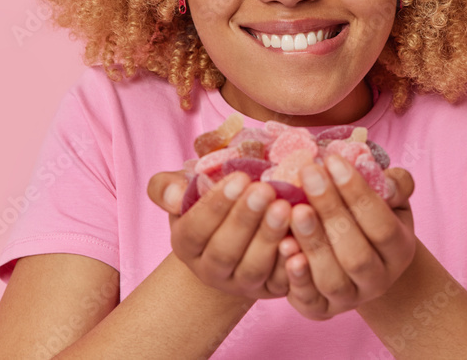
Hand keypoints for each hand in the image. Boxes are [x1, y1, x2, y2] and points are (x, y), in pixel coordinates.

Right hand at [147, 170, 296, 299]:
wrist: (236, 235)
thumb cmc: (212, 203)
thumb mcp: (184, 190)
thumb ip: (168, 188)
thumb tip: (175, 195)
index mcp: (185, 245)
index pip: (195, 230)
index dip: (216, 205)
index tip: (239, 177)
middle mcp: (210, 270)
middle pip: (224, 252)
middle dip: (245, 219)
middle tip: (265, 190)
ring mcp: (241, 283)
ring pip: (253, 268)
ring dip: (268, 238)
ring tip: (284, 207)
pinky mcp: (271, 289)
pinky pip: (281, 281)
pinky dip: (290, 263)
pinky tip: (299, 240)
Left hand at [280, 156, 415, 319]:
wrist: (357, 260)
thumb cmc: (368, 218)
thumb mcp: (389, 198)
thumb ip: (392, 182)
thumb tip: (375, 170)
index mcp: (399, 250)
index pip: (382, 224)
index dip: (357, 193)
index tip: (332, 160)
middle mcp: (378, 280)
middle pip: (356, 254)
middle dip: (331, 211)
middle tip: (307, 174)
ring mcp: (349, 299)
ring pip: (332, 279)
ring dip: (312, 243)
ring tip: (294, 209)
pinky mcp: (320, 310)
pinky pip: (308, 299)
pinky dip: (296, 277)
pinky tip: (283, 245)